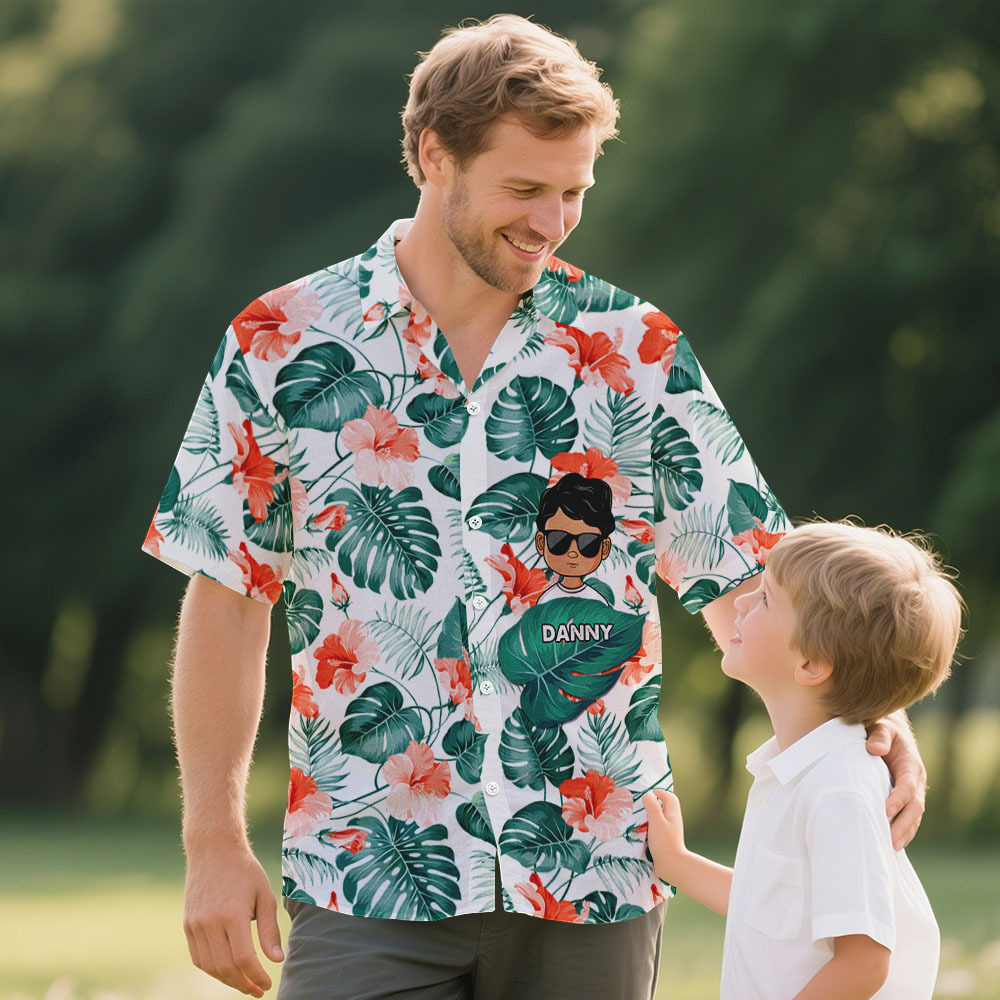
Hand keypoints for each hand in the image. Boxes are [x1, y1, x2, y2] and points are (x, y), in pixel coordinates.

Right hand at [183, 843, 283, 997]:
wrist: (214, 850)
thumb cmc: (245, 871)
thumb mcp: (264, 895)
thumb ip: (269, 930)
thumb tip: (277, 960)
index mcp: (232, 914)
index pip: (243, 958)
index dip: (256, 976)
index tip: (267, 985)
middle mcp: (210, 922)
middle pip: (225, 967)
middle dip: (243, 984)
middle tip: (257, 990)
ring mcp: (195, 925)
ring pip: (210, 967)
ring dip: (227, 980)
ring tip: (245, 983)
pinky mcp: (187, 925)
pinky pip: (198, 957)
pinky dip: (213, 969)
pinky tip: (228, 969)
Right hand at [642, 789, 686, 879]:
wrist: (672, 866)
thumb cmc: (664, 842)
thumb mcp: (656, 821)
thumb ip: (652, 806)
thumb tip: (648, 794)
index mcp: (673, 813)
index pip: (670, 797)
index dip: (660, 792)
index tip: (647, 794)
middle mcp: (673, 821)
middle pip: (666, 806)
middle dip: (654, 803)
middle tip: (641, 805)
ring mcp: (670, 831)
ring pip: (661, 818)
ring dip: (651, 816)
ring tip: (640, 818)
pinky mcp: (666, 840)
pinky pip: (658, 828)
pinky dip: (651, 827)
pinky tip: (643, 832)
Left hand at [866, 711, 926, 850]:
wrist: (887, 731)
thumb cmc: (880, 728)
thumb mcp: (881, 726)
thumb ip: (879, 736)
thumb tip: (875, 749)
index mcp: (911, 764)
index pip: (907, 786)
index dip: (899, 799)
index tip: (886, 811)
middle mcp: (916, 781)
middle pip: (915, 807)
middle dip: (904, 825)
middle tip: (891, 841)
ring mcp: (913, 791)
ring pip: (913, 816)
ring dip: (905, 833)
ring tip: (891, 847)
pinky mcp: (906, 798)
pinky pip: (908, 817)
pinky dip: (902, 831)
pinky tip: (890, 843)